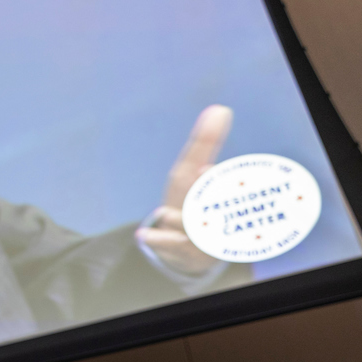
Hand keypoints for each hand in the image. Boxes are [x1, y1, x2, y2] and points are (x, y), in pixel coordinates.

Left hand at [137, 105, 232, 275]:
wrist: (188, 246)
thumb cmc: (192, 200)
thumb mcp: (192, 171)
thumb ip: (206, 143)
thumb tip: (219, 110)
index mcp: (217, 195)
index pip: (219, 186)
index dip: (211, 178)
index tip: (204, 168)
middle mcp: (212, 217)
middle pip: (208, 210)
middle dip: (203, 201)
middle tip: (196, 182)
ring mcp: (199, 237)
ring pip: (189, 229)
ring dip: (177, 220)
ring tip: (164, 213)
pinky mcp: (183, 252)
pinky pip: (169, 246)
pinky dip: (157, 240)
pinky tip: (141, 234)